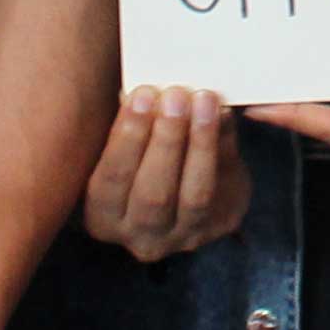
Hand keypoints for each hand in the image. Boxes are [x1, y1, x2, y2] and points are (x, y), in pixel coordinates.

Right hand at [85, 86, 251, 263]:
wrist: (188, 188)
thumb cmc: (143, 160)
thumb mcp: (128, 148)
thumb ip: (135, 125)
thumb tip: (144, 92)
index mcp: (104, 218)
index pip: (111, 181)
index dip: (127, 138)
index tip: (141, 95)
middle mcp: (142, 237)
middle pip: (153, 193)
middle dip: (166, 140)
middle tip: (175, 95)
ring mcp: (184, 238)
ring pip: (195, 195)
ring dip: (201, 142)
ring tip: (204, 100)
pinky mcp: (220, 225)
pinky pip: (225, 186)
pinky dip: (224, 147)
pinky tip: (223, 115)